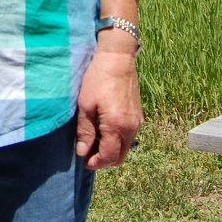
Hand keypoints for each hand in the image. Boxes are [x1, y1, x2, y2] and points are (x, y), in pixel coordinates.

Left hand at [75, 50, 141, 170]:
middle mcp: (131, 128)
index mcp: (117, 126)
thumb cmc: (98, 79)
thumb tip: (82, 152)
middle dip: (105, 160)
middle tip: (88, 154)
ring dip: (112, 150)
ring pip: (126, 148)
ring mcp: (137, 122)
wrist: (118, 59)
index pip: (109, 156)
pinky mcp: (138, 116)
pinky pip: (129, 136)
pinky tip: (105, 131)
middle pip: (120, 157)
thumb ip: (85, 131)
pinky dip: (118, 140)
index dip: (96, 163)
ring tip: (95, 142)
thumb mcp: (85, 105)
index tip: (84, 162)